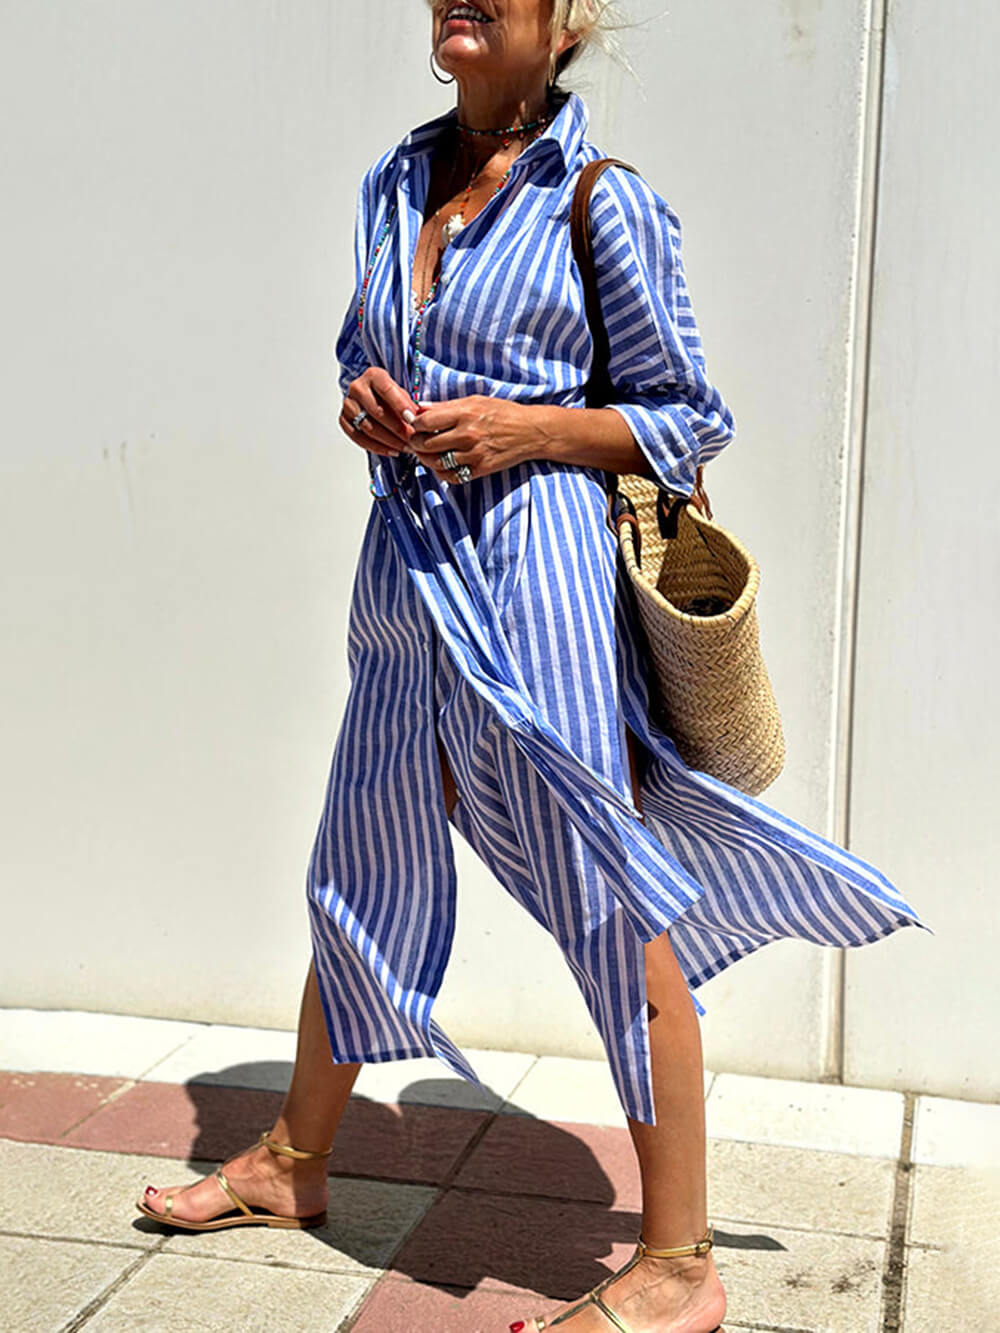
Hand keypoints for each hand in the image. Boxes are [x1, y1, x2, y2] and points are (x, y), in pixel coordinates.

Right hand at [340, 368, 417, 456]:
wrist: (373, 399)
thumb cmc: (390, 397)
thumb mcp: (402, 394)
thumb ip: (409, 404)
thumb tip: (418, 419)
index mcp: (373, 376)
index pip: (386, 390)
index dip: (400, 405)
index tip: (412, 419)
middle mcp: (357, 388)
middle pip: (377, 412)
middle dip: (397, 428)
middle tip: (412, 439)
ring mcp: (348, 404)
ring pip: (368, 427)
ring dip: (390, 441)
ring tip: (405, 447)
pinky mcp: (344, 420)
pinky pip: (359, 438)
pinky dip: (377, 447)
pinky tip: (392, 451)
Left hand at [409, 395, 536, 482]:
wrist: (530, 432)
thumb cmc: (503, 413)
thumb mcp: (475, 401)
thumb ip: (446, 406)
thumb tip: (420, 408)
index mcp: (464, 414)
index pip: (425, 422)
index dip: (414, 424)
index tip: (413, 424)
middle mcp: (467, 435)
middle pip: (426, 444)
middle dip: (416, 442)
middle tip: (415, 440)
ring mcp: (473, 455)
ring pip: (435, 462)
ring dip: (425, 459)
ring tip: (426, 452)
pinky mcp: (479, 469)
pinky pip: (451, 476)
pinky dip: (441, 472)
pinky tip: (441, 464)